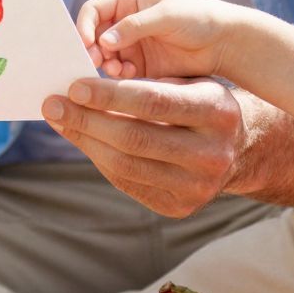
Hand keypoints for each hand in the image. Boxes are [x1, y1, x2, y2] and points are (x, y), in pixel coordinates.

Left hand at [42, 75, 253, 217]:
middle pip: (135, 137)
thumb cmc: (201, 104)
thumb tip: (81, 88)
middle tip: (53, 104)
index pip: (154, 102)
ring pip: (126, 164)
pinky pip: (128, 182)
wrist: (239, 149)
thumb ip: (147, 85)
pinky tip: (84, 141)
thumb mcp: (189, 84)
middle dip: (87, 120)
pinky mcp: (180, 208)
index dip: (109, 96)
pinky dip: (100, 159)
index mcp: (218, 112)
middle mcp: (212, 153)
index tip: (73, 86)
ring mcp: (198, 186)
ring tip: (61, 121)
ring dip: (86, 141)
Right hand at [76, 0, 250, 82]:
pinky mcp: (140, 66)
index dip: (84, 26)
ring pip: (104, 57)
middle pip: (94, 36)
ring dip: (105, 65)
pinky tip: (130, 77)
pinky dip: (119, 78)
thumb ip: (134, 26)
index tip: (85, 44)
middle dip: (92, 50)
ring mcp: (132, 45)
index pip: (93, 11)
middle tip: (96, 62)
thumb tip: (104, 40)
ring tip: (117, 71)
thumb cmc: (198, 17)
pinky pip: (119, 74)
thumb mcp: (166, 15)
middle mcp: (125, 23)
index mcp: (128, 1)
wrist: (224, 42)